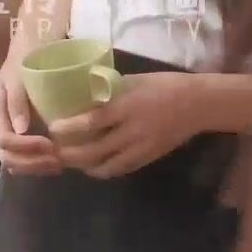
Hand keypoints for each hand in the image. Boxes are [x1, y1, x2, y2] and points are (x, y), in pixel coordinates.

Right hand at [0, 61, 58, 175]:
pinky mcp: (21, 134)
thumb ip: (17, 99)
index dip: (25, 148)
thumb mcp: (20, 73)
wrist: (33, 47)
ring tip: (59, 164)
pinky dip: (38, 164)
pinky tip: (55, 161)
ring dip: (35, 167)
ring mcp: (9, 130)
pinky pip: (24, 157)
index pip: (4, 139)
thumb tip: (20, 130)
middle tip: (58, 161)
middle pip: (7, 155)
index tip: (50, 145)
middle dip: (32, 163)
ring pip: (14, 161)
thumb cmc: (27, 57)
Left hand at [48, 72, 202, 178]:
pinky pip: (123, 169)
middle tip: (56, 151)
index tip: (53, 129)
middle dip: (71, 155)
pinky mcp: (150, 158)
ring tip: (72, 162)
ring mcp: (143, 148)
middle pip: (95, 151)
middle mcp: (133, 131)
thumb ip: (109, 91)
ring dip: (86, 167)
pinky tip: (95, 166)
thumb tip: (83, 95)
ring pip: (108, 166)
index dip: (69, 128)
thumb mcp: (133, 81)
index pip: (92, 122)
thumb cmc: (163, 85)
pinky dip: (106, 170)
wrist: (198, 104)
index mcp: (127, 107)